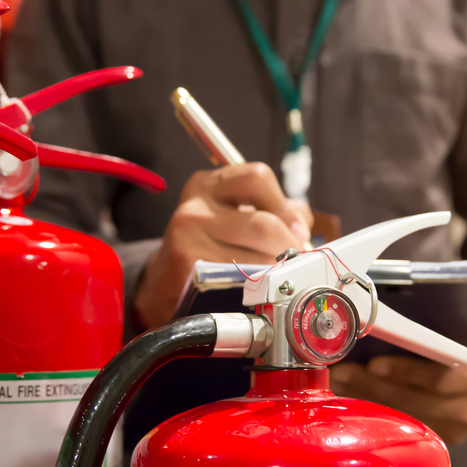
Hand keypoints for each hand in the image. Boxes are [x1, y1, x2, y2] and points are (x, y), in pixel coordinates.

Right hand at [134, 163, 312, 328]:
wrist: (165, 285)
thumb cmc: (209, 247)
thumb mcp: (234, 215)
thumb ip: (274, 209)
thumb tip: (302, 225)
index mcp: (208, 184)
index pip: (258, 178)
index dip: (286, 206)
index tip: (297, 230)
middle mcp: (195, 206)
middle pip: (263, 223)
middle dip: (290, 246)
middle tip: (298, 260)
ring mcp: (188, 237)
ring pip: (257, 255)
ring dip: (279, 270)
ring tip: (281, 277)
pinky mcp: (188, 268)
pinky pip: (241, 278)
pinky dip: (260, 285)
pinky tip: (259, 289)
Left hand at [329, 347, 466, 444]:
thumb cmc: (457, 348)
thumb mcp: (452, 336)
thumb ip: (426, 336)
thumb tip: (375, 328)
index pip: (439, 376)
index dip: (404, 370)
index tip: (373, 363)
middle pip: (414, 399)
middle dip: (372, 384)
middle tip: (343, 371)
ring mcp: (456, 430)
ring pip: (402, 416)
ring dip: (367, 398)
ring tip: (341, 382)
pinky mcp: (440, 442)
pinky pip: (402, 428)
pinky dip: (376, 412)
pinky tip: (355, 399)